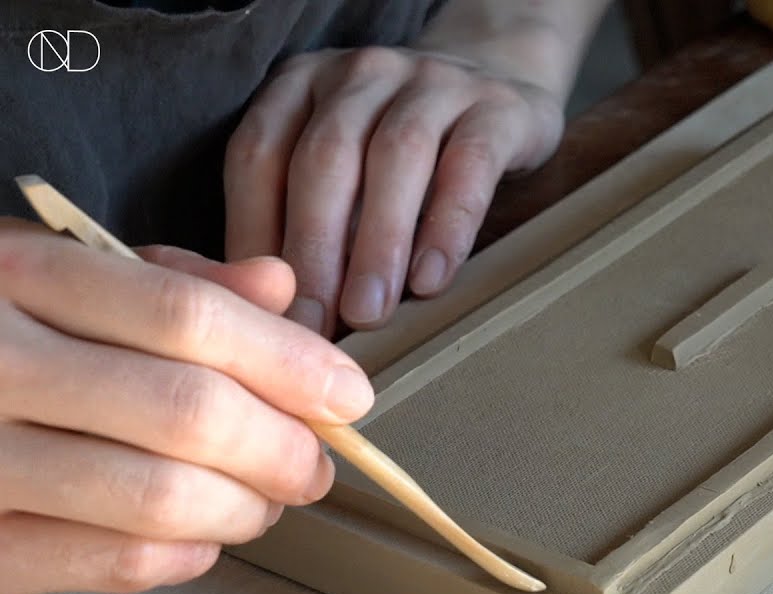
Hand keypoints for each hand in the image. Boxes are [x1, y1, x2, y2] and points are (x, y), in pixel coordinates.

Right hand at [0, 219, 373, 593]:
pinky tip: (201, 538)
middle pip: (187, 411)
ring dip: (242, 509)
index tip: (348, 395)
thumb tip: (279, 287)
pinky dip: (182, 557)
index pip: (189, 318)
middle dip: (282, 447)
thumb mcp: (56, 273)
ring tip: (264, 502)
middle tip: (314, 465)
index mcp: (18, 274)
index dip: (289, 362)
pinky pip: (106, 563)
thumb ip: (170, 281)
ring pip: (156, 497)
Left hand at [223, 47, 564, 334]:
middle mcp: (362, 73)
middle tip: (313, 325)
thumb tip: (273, 317)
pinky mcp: (497, 108)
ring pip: (395, 157)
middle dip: (314, 247)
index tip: (258, 311)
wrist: (504, 89)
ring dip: (376, 244)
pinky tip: (431, 280)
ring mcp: (434, 82)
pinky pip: (470, 165)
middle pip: (325, 158)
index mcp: (303, 84)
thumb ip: (305, 218)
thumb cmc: (406, 156)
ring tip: (369, 314)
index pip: (259, 154)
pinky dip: (447, 226)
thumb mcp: (344, 169)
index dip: (251, 233)